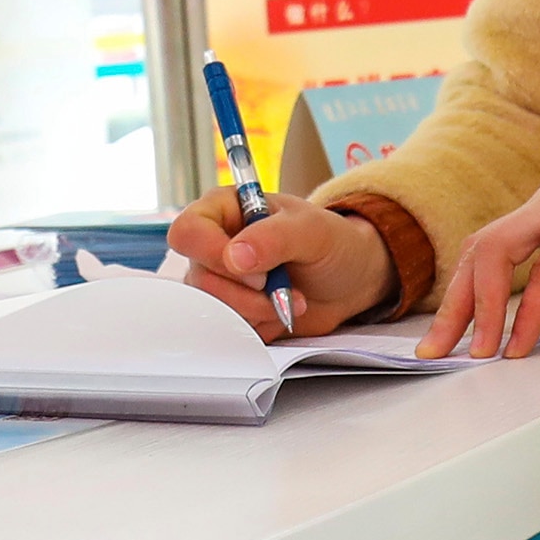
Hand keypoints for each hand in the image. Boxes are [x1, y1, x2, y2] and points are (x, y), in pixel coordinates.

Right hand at [164, 186, 395, 344]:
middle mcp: (215, 244)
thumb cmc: (332, 242)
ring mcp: (221, 281)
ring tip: (291, 298)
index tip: (256, 271)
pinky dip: (261, 326)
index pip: (188, 232)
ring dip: (258, 311)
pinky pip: (230, 329)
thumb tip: (235, 256)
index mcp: (225, 210)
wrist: (350, 279)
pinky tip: (282, 312)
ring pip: (213, 309)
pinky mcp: (233, 311)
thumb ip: (274, 237)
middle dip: (247, 293)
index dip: (214, 255)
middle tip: (283, 288)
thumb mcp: (312, 230)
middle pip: (200, 279)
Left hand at [421, 115, 539, 360]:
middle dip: (454, 306)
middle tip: (434, 352)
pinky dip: (530, 307)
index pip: (491, 250)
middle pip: (479, 251)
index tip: (453, 335)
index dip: (468, 292)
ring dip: (481, 308)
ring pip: (497, 253)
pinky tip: (521, 341)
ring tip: (476, 354)